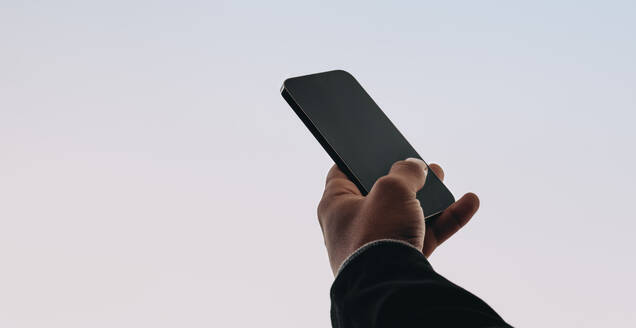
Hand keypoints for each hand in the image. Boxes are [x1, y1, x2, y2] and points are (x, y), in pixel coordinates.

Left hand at [318, 158, 479, 274]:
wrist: (390, 285)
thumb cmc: (378, 233)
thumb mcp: (392, 189)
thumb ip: (406, 172)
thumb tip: (416, 167)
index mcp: (335, 204)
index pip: (342, 173)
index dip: (360, 159)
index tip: (378, 148)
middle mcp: (352, 225)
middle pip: (380, 193)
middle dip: (405, 178)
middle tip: (422, 165)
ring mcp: (377, 244)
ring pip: (406, 213)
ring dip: (429, 197)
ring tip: (443, 177)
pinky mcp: (400, 260)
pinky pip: (424, 234)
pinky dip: (446, 220)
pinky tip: (469, 202)